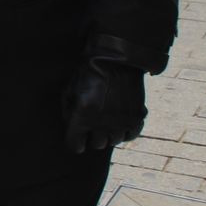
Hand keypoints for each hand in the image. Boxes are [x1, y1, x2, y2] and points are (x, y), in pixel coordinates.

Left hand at [63, 36, 147, 152]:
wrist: (116, 60)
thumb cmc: (88, 73)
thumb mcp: (70, 89)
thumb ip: (68, 112)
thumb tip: (72, 129)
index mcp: (83, 115)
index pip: (75, 144)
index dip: (74, 144)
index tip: (76, 142)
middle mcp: (102, 122)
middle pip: (96, 144)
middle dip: (91, 137)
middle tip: (90, 128)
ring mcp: (121, 121)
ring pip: (112, 141)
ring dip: (107, 134)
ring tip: (105, 121)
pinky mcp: (136, 118)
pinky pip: (129, 136)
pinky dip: (123, 132)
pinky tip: (118, 123)